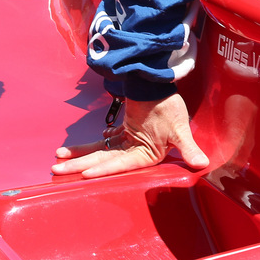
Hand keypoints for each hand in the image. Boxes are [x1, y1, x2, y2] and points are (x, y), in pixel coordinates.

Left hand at [51, 93, 208, 177]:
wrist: (160, 85)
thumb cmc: (170, 107)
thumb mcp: (180, 129)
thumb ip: (188, 148)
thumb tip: (203, 163)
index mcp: (149, 155)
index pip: (123, 165)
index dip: (105, 170)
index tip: (85, 174)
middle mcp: (136, 152)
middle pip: (105, 161)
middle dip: (80, 166)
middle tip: (57, 171)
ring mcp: (127, 143)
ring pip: (99, 153)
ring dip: (78, 157)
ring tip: (56, 162)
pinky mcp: (122, 133)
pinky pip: (100, 142)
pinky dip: (86, 146)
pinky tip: (68, 150)